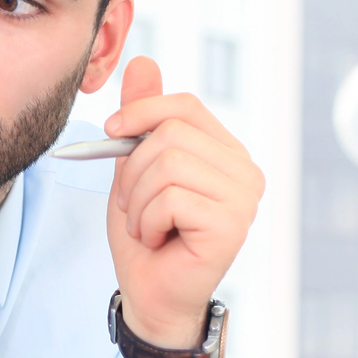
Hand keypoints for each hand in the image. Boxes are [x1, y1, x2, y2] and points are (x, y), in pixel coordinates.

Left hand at [104, 57, 263, 349]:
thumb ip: (142, 120)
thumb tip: (142, 61)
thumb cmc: (146, 236)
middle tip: (134, 205)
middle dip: (133, 170)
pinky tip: (159, 240)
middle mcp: (245, 171)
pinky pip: (171, 198)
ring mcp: (244, 198)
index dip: (142, 112)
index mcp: (226, 153)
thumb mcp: (135, 169)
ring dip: (138, 200)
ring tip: (148, 225)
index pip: (186, 106)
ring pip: (167, 164)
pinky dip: (147, 221)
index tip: (112, 132)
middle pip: (171, 133)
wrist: (150, 296)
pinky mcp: (231, 224)